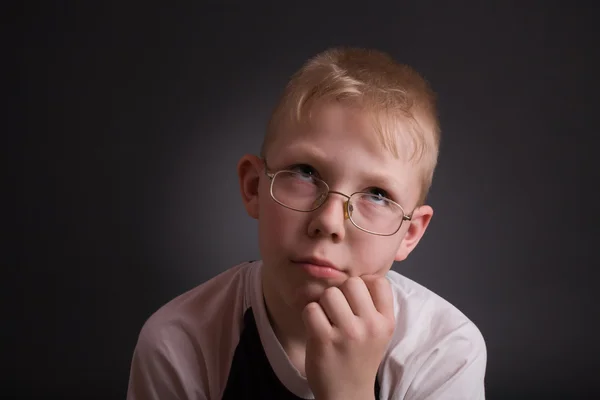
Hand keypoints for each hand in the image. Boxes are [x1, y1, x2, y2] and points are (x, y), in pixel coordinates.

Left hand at [302, 275, 394, 399]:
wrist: (347, 395)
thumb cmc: (359, 358)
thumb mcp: (377, 332)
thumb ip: (372, 305)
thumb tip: (358, 273)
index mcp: (386, 322)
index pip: (378, 281)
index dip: (363, 285)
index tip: (355, 301)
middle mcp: (370, 326)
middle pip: (351, 283)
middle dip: (340, 293)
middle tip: (338, 312)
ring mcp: (348, 333)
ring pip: (330, 293)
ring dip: (323, 304)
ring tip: (327, 321)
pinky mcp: (324, 340)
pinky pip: (311, 309)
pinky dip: (309, 316)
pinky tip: (316, 329)